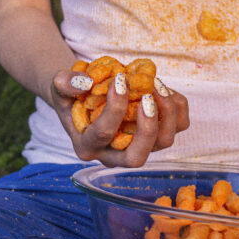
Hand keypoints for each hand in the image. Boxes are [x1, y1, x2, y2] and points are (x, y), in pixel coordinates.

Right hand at [49, 69, 189, 166]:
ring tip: (156, 85)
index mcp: (87, 146)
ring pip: (163, 142)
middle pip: (137, 157)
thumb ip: (65, 83)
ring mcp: (138, 146)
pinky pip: (178, 127)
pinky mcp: (156, 136)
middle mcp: (114, 154)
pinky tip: (162, 88)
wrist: (86, 95)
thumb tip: (86, 82)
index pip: (103, 134)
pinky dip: (177, 106)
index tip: (119, 80)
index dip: (114, 107)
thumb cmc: (72, 93)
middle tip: (147, 96)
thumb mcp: (59, 85)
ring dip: (166, 112)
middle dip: (147, 127)